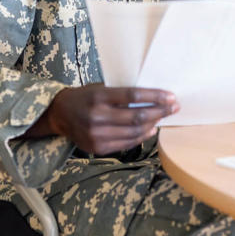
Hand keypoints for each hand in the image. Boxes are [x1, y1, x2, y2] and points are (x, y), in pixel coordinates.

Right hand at [26, 84, 178, 154]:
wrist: (60, 114)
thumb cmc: (85, 97)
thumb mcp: (100, 88)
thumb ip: (122, 94)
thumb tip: (153, 98)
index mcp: (99, 97)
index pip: (133, 96)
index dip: (155, 97)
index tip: (171, 96)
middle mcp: (97, 117)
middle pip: (137, 116)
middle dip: (160, 112)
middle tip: (174, 108)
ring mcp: (97, 135)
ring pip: (134, 132)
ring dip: (153, 124)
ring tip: (164, 117)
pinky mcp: (97, 147)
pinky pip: (126, 143)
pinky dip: (141, 136)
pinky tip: (151, 129)